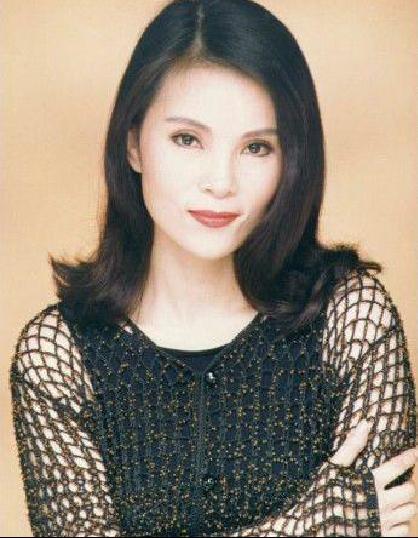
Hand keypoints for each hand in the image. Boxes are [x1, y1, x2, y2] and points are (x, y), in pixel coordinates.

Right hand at [330, 419, 417, 536]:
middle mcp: (382, 502)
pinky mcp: (383, 537)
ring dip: (406, 503)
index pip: (397, 467)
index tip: (415, 452)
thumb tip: (365, 424)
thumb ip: (351, 447)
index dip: (408, 458)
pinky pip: (404, 530)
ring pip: (410, 511)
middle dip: (408, 484)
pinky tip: (392, 518)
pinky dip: (402, 523)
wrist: (317, 527)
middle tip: (402, 481)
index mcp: (372, 483)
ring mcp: (384, 522)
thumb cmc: (323, 495)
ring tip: (398, 499)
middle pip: (409, 491)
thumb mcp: (334, 468)